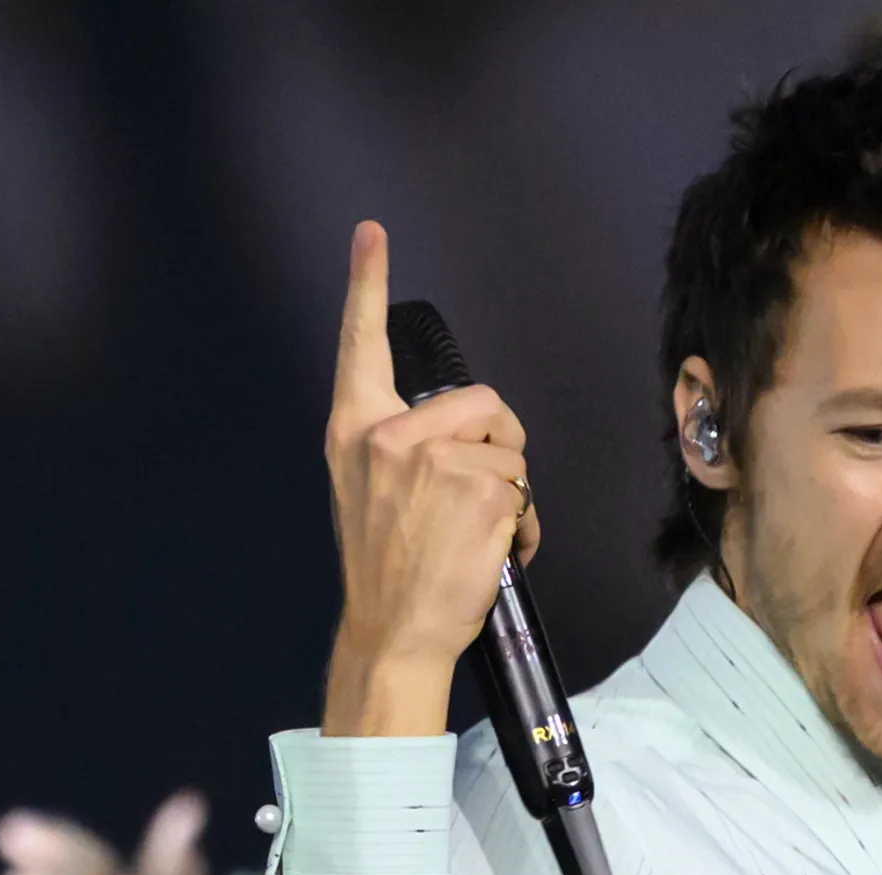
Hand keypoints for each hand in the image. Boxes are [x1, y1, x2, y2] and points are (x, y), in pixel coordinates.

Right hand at [322, 221, 539, 735]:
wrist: (391, 632)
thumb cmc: (387, 568)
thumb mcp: (367, 492)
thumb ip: (400, 446)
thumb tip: (459, 434)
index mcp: (355, 430)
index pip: (360, 345)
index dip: (366, 285)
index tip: (370, 234)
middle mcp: (389, 435)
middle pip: (483, 401)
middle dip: (502, 443)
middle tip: (486, 493)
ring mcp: (434, 458)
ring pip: (510, 449)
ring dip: (513, 493)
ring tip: (482, 533)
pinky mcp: (478, 486)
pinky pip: (526, 488)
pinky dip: (526, 524)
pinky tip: (497, 549)